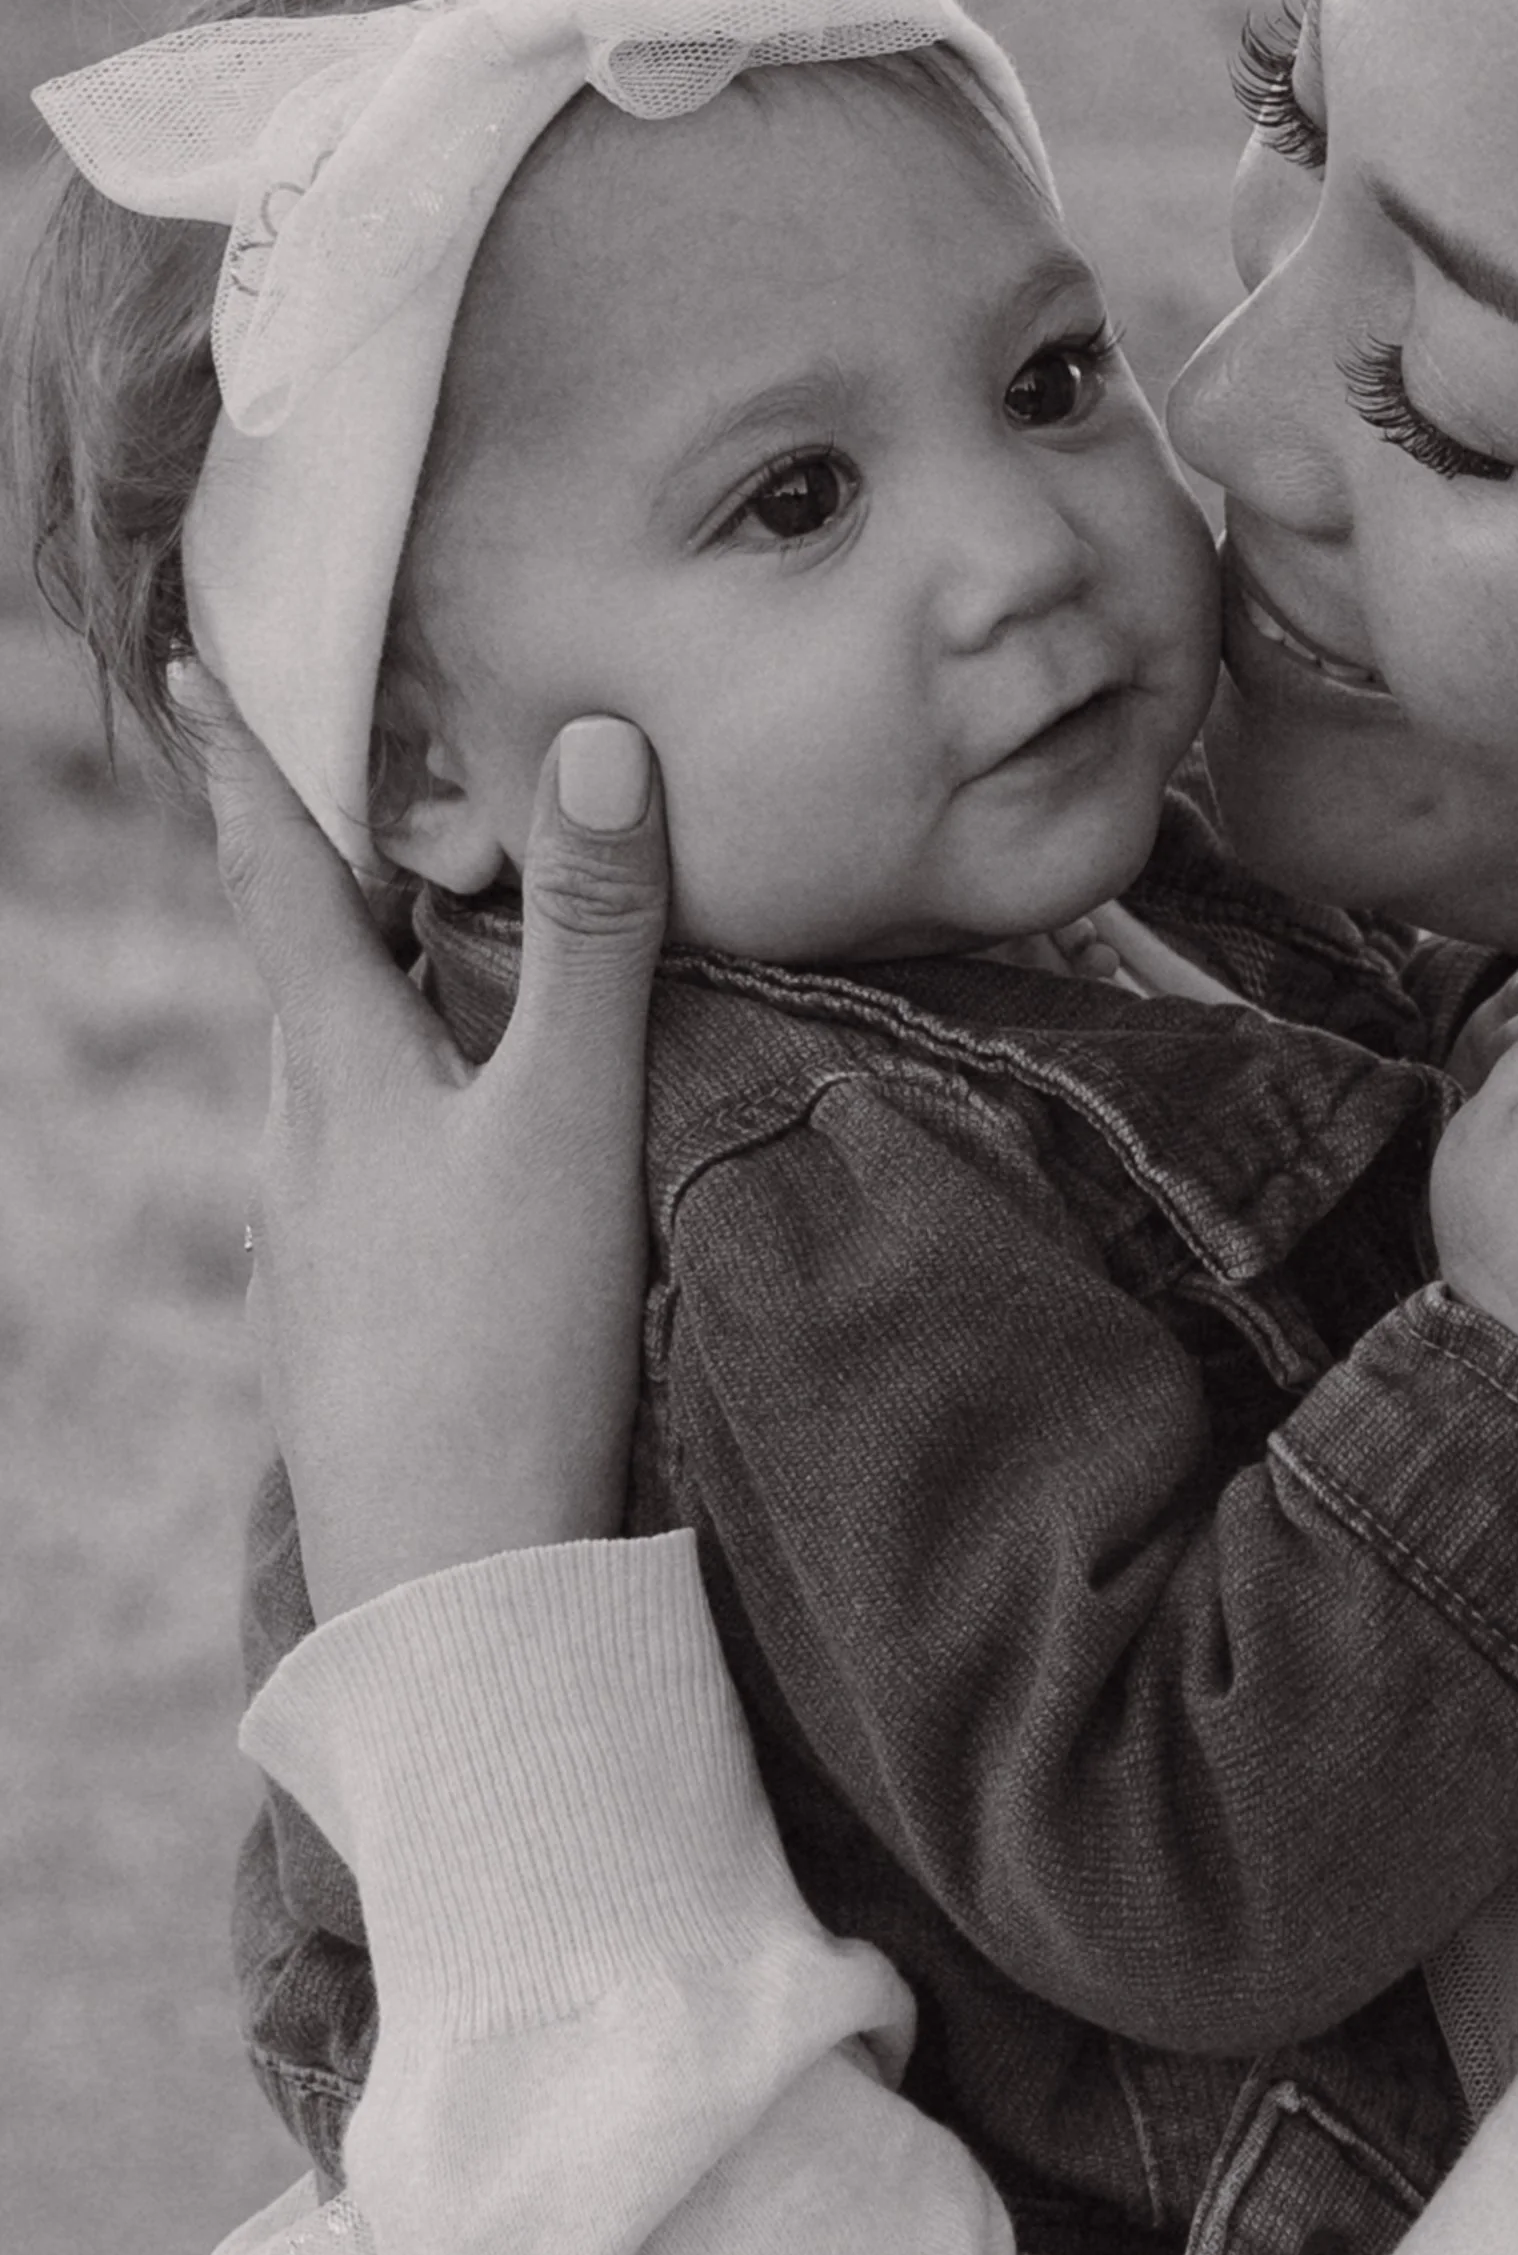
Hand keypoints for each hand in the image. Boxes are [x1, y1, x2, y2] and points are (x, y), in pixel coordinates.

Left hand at [194, 676, 670, 1620]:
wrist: (451, 1583)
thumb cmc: (511, 1333)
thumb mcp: (573, 1114)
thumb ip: (592, 934)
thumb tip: (593, 743)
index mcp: (338, 1071)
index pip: (279, 879)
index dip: (246, 768)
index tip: (188, 671)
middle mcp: (297, 1147)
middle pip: (305, 982)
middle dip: (330, 888)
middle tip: (372, 809)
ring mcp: (307, 1250)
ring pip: (329, 1090)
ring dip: (368, 1015)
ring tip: (430, 981)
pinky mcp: (334, 1332)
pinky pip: (351, 1186)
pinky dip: (389, 1127)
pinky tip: (440, 1175)